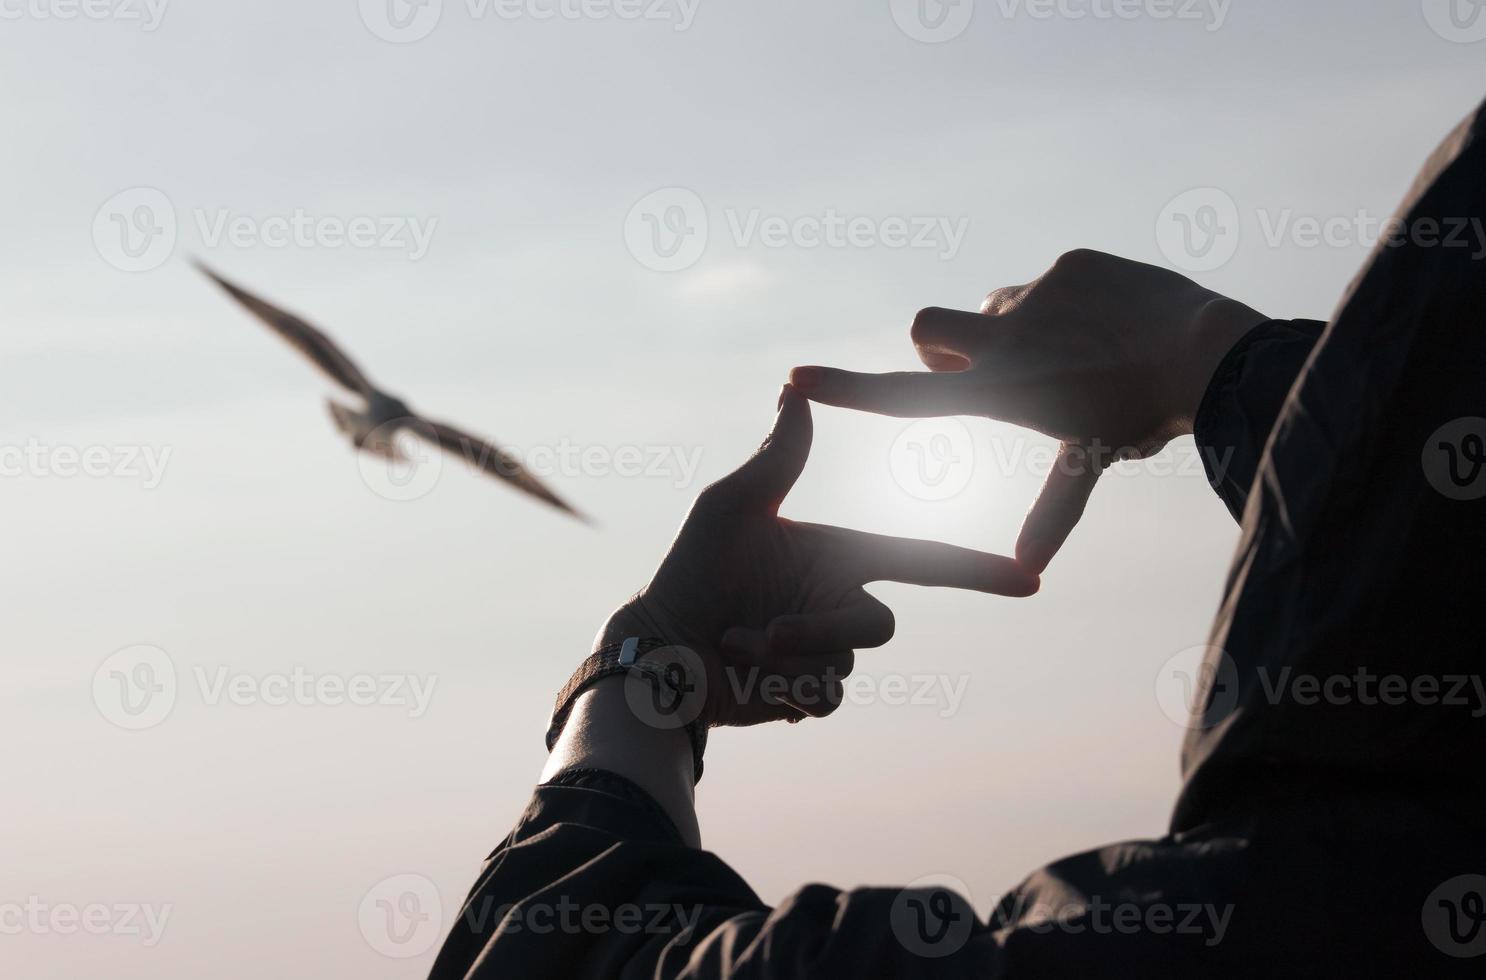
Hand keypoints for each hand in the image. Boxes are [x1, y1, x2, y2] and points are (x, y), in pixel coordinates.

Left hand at [598, 385, 1038, 727]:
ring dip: (786, 660)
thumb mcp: (730, 507)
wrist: (657, 648)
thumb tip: (794, 390)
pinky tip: (748, 676)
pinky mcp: (806, 694)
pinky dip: (784, 690)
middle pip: (878, 625)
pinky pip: (825, 700)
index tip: (1029, 578)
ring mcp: (826, 652)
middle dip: (821, 630)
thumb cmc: (690, 569)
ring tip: (735, 646)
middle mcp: (840, 602)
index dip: (976, 570)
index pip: (921, 560)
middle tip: (765, 635)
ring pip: (844, 666)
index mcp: (839, 556)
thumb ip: (775, 459)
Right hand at [787, 249, 1266, 572]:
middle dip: (940, 346)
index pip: (906, 395)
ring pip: (994, 305)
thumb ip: (1051, 513)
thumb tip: (1027, 576)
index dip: (846, 388)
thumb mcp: (1089, 463)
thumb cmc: (1140, 417)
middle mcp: (1002, 341)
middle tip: (988, 367)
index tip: (796, 377)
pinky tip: (1110, 322)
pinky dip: (1066, 301)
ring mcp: (1034, 296)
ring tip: (1075, 351)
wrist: (1208, 352)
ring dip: (1013, 326)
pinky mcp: (1068, 264)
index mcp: (1000, 393)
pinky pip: (1048, 281)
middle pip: (926, 329)